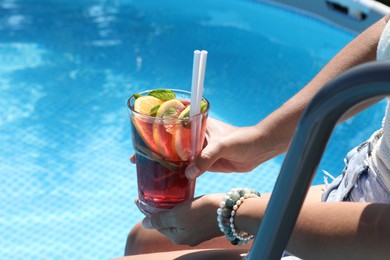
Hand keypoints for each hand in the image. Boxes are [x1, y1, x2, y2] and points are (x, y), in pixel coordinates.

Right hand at [130, 117, 269, 178]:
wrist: (259, 150)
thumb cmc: (242, 139)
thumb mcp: (223, 145)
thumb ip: (206, 158)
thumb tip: (189, 174)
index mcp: (196, 124)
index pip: (171, 120)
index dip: (155, 124)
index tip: (140, 131)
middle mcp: (194, 136)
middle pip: (169, 140)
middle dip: (154, 148)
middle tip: (136, 158)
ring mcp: (198, 149)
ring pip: (176, 155)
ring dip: (163, 162)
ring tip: (147, 170)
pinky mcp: (204, 162)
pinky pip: (187, 168)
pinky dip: (178, 174)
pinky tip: (168, 181)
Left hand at [141, 194, 223, 245]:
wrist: (232, 210)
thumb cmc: (203, 211)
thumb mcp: (178, 215)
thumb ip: (161, 220)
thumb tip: (144, 224)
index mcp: (177, 236)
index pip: (155, 224)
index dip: (146, 211)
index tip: (137, 199)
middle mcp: (186, 237)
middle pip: (166, 222)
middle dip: (157, 210)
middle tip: (150, 195)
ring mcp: (196, 231)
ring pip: (177, 219)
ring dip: (169, 208)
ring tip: (164, 195)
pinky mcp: (205, 223)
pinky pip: (187, 216)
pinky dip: (181, 208)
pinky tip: (181, 198)